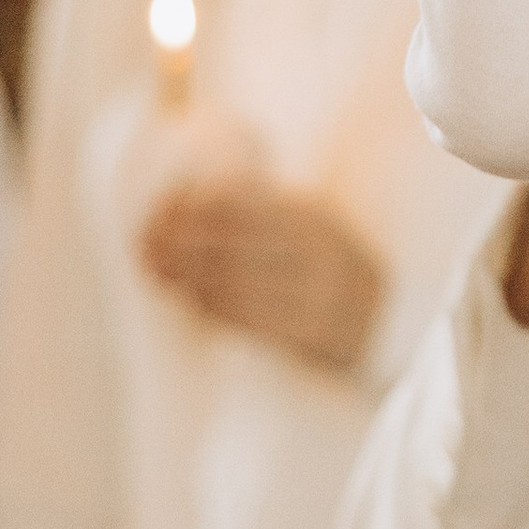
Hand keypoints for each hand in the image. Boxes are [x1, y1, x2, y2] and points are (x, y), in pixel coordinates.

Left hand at [139, 180, 384, 372]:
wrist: (384, 321)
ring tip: (156, 269)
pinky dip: (211, 306)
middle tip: (144, 242)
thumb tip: (196, 194)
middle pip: (232, 246)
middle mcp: (317, 255)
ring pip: (234, 284)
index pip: (245, 206)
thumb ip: (264, 210)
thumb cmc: (328, 267)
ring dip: (186, 277)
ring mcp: (315, 297)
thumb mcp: (308, 225)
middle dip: (180, 243)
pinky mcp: (308, 333)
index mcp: (315, 220)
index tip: (163, 206)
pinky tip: (189, 297)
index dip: (196, 206)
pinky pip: (249, 319)